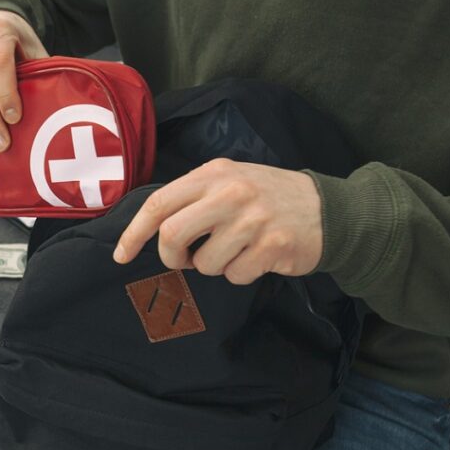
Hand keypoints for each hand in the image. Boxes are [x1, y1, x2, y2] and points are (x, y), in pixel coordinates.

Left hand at [113, 159, 323, 284]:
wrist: (328, 209)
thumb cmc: (266, 199)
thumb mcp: (229, 181)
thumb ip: (192, 198)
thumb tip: (150, 230)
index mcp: (213, 174)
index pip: (159, 203)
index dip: (134, 233)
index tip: (121, 255)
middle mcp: (231, 192)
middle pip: (172, 236)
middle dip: (172, 258)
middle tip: (186, 260)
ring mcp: (253, 219)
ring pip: (205, 263)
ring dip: (214, 266)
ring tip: (236, 249)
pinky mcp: (273, 245)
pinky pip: (235, 275)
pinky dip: (241, 273)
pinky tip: (258, 256)